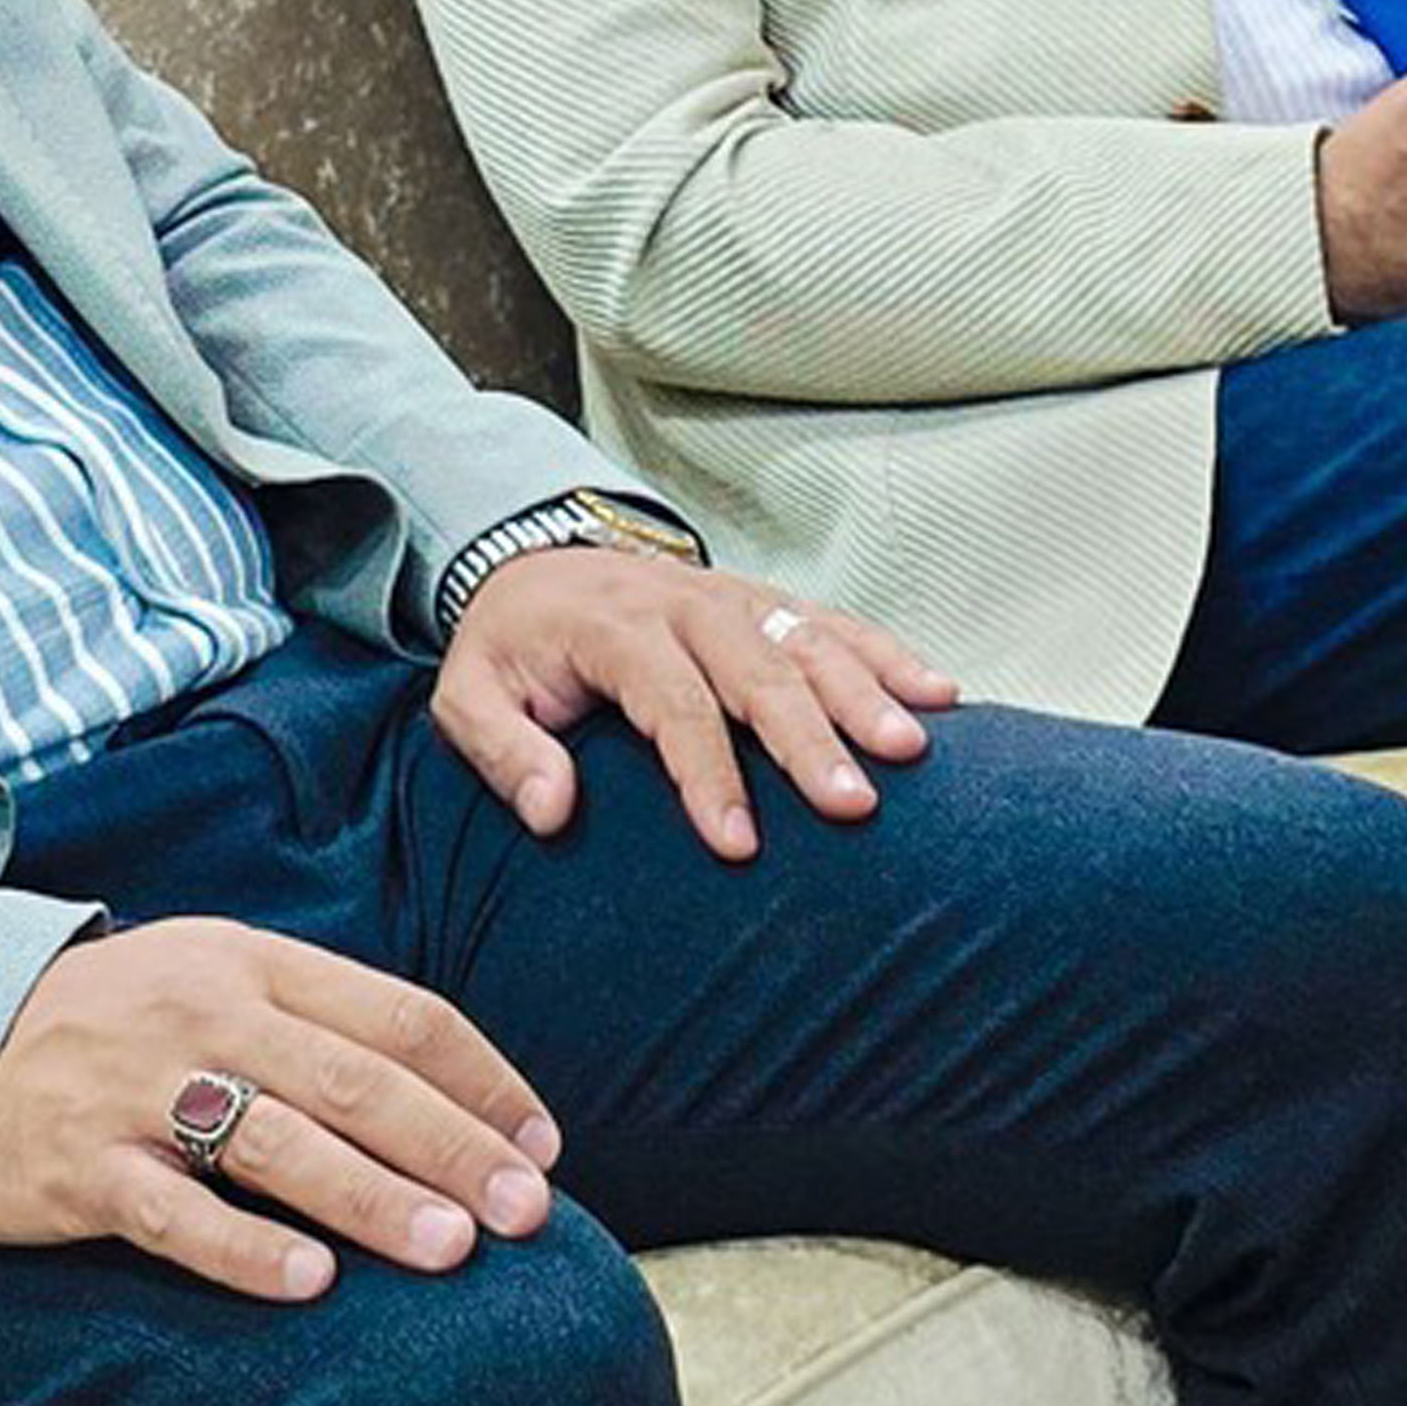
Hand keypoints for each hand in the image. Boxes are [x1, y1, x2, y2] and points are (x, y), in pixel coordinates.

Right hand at [0, 916, 562, 1300]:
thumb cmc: (117, 1025)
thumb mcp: (215, 983)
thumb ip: (319, 1025)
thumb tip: (456, 1100)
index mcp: (252, 963)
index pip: (396, 1014)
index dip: (482, 1080)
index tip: (543, 1144)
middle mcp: (202, 1014)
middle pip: (355, 1081)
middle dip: (454, 1147)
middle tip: (528, 1211)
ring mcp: (136, 1091)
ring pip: (277, 1144)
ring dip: (374, 1198)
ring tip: (453, 1248)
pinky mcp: (78, 1167)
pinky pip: (174, 1213)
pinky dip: (246, 1249)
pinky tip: (314, 1283)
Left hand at [435, 544, 959, 863]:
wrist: (533, 562)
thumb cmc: (509, 649)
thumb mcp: (466, 696)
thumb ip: (502, 751)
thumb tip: (552, 810)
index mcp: (613, 628)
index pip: (672, 702)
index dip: (707, 773)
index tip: (739, 844)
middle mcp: (685, 603)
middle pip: (758, 671)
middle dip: (809, 740)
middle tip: (854, 805)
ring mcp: (734, 596)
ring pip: (809, 642)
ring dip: (865, 694)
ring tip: (910, 750)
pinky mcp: (766, 601)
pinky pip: (836, 623)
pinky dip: (889, 656)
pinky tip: (940, 696)